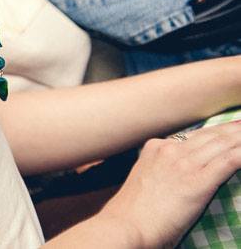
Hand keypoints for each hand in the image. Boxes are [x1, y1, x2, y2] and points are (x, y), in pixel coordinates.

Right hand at [99, 120, 240, 247]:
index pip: (194, 136)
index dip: (216, 131)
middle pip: (211, 136)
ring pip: (222, 144)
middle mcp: (170, 150)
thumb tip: (176, 178)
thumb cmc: (133, 212)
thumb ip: (161, 171)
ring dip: (240, 138)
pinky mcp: (197, 182)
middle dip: (233, 130)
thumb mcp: (144, 181)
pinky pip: (228, 162)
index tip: (230, 129)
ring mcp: (183, 164)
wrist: (126, 225)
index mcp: (156, 148)